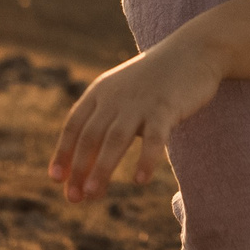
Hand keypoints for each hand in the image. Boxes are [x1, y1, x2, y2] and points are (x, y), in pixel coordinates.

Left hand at [48, 36, 223, 201]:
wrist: (193, 51)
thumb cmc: (155, 80)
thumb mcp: (124, 93)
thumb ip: (107, 118)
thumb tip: (91, 158)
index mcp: (100, 92)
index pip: (74, 126)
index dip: (63, 152)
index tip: (56, 179)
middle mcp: (115, 97)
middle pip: (90, 136)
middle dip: (79, 168)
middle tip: (74, 198)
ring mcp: (140, 103)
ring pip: (115, 139)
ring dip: (102, 168)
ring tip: (93, 194)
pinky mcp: (166, 108)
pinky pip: (154, 138)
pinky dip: (146, 159)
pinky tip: (139, 181)